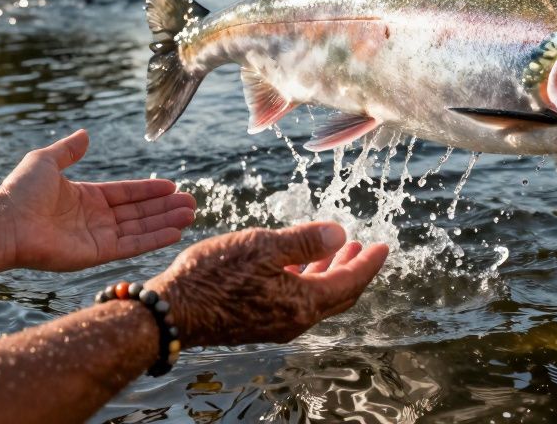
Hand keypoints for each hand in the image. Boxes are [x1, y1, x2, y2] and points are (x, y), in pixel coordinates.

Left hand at [0, 130, 196, 272]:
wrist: (5, 223)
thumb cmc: (21, 192)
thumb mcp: (45, 161)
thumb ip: (68, 150)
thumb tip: (85, 135)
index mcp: (85, 197)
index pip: (125, 194)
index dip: (148, 190)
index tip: (171, 186)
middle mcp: (95, 219)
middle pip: (138, 212)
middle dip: (165, 207)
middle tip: (191, 202)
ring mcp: (97, 237)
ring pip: (140, 228)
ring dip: (166, 221)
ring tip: (191, 213)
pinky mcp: (97, 254)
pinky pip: (132, 245)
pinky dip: (154, 239)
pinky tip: (175, 231)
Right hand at [149, 222, 387, 347]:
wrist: (173, 312)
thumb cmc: (214, 276)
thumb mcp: (263, 246)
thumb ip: (305, 241)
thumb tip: (341, 234)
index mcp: (302, 302)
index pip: (350, 282)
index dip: (369, 263)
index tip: (384, 246)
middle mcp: (294, 319)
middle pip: (338, 295)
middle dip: (354, 268)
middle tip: (364, 246)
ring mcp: (276, 323)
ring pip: (317, 298)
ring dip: (330, 272)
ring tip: (338, 248)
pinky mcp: (259, 322)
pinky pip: (297, 301)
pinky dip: (308, 280)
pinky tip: (299, 263)